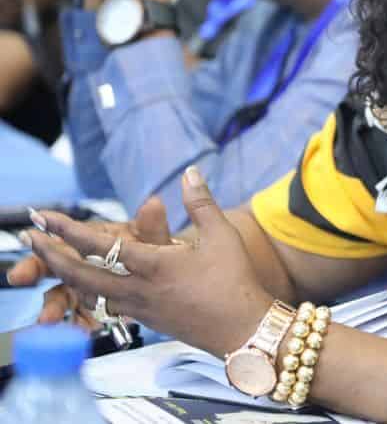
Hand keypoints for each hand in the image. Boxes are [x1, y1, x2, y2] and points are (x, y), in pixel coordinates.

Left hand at [23, 167, 272, 355]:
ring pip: (90, 293)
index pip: (99, 246)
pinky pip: (107, 305)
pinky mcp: (146, 320)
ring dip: (67, 274)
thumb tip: (190, 171)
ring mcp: (140, 309)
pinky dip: (91, 292)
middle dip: (50, 255)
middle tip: (29, 238)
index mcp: (154, 265)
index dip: (67, 230)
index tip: (44, 217)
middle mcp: (139, 289)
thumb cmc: (235, 280)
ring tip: (52, 259)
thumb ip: (201, 202)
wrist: (243, 329)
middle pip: (80, 274)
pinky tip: (88, 284)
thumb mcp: (222, 235)